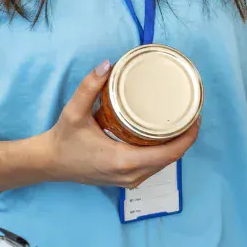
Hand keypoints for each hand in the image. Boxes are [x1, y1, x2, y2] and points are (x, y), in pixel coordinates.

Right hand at [43, 61, 198, 188]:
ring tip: (180, 123)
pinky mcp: (126, 181)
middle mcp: (130, 175)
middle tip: (190, 114)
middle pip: (170, 160)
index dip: (188, 137)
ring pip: (162, 166)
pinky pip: (152, 168)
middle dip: (184, 139)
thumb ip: (90, 87)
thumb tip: (107, 64)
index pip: (169, 154)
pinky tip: (164, 138)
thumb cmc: (64, 139)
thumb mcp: (74, 111)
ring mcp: (129, 181)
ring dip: (174, 147)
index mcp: (123, 160)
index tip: (196, 118)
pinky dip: (162, 154)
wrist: (50, 163)